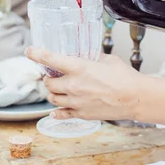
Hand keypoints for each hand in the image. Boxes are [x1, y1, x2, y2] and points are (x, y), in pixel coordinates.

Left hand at [25, 48, 144, 120]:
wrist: (135, 97)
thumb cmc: (125, 77)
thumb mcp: (106, 59)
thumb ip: (92, 58)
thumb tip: (86, 57)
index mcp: (79, 68)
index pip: (50, 59)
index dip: (36, 54)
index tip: (29, 51)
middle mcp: (73, 85)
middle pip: (48, 83)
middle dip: (48, 78)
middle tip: (51, 75)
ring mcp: (76, 101)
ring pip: (53, 98)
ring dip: (52, 93)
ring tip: (57, 90)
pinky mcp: (82, 114)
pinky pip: (62, 113)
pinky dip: (57, 111)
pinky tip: (56, 110)